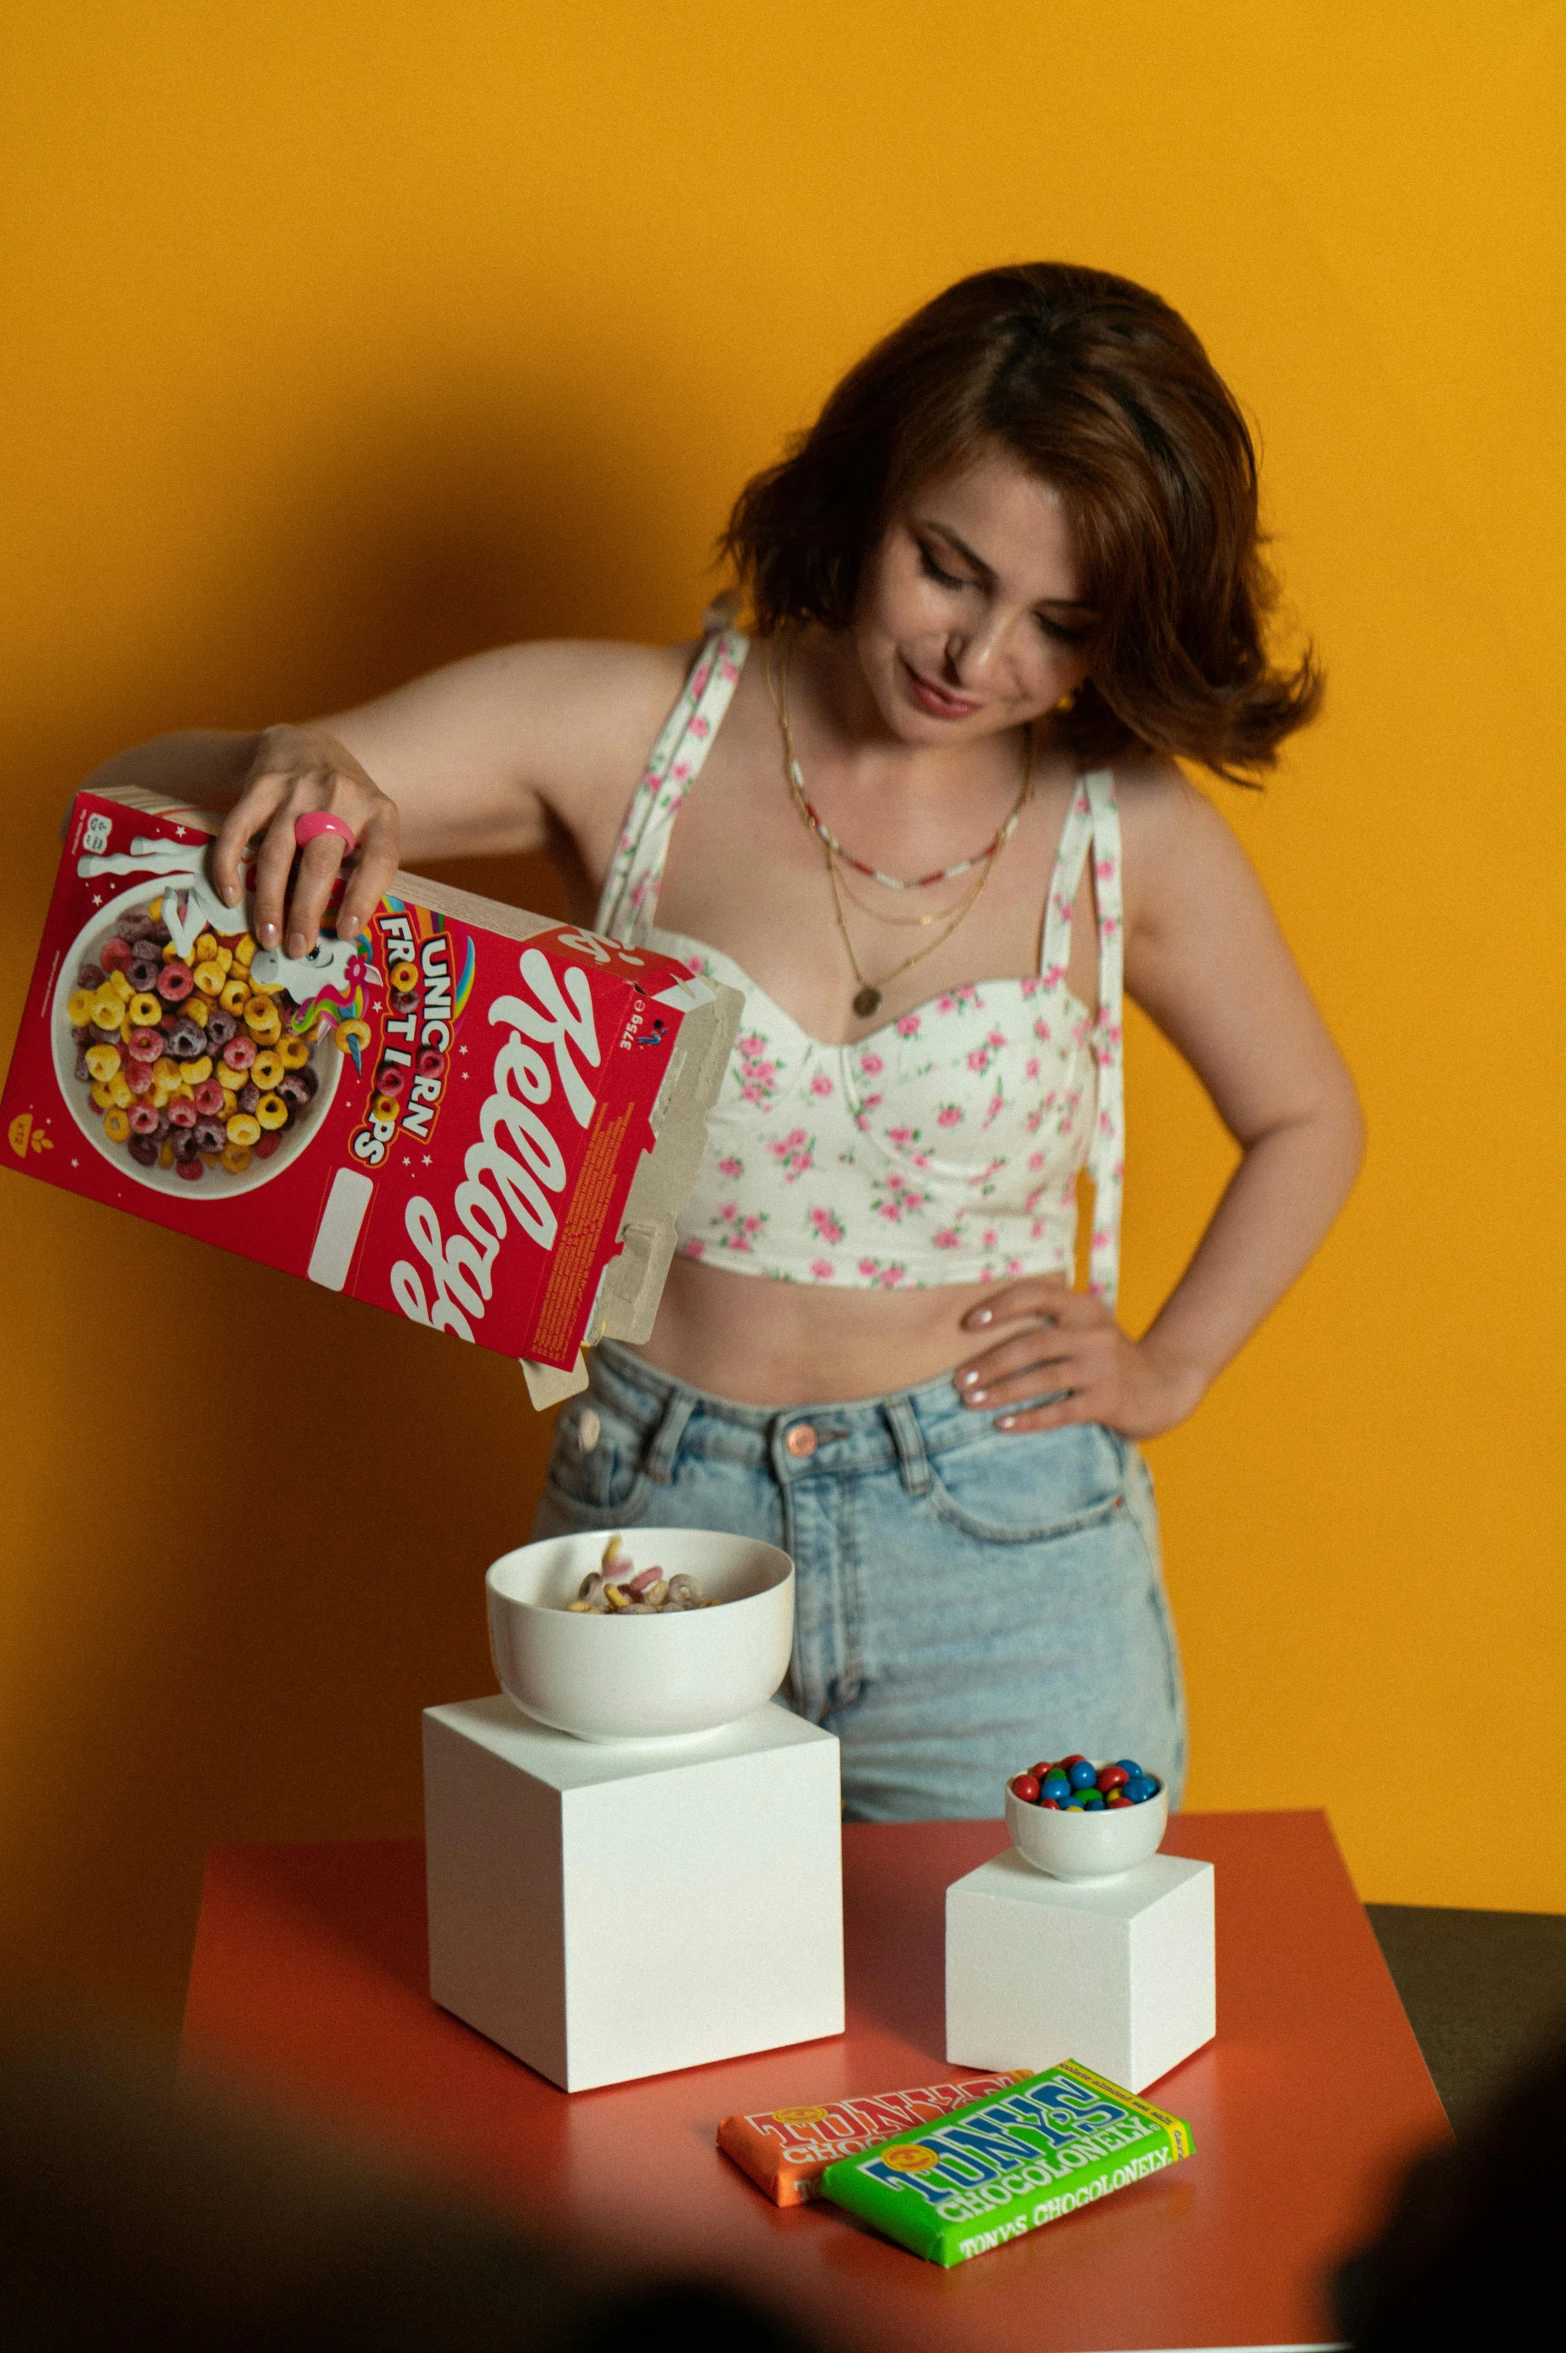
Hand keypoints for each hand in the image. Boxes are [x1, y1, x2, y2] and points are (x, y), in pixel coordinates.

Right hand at [211, 725, 399, 955]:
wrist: (304, 742)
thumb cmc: (343, 802)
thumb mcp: (369, 822)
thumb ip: (363, 863)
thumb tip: (342, 930)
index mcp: (379, 812)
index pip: (379, 860)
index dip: (364, 899)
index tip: (347, 934)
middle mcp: (341, 797)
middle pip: (320, 864)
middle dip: (306, 913)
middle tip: (296, 948)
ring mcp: (298, 790)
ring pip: (278, 855)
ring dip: (270, 902)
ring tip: (268, 937)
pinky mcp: (260, 786)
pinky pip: (238, 831)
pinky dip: (229, 866)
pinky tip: (230, 897)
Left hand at [953, 1281, 1207, 1439]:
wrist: (1166, 1385)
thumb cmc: (1109, 1358)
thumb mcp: (1086, 1328)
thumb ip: (1049, 1324)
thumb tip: (983, 1335)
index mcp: (1082, 1308)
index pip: (1036, 1295)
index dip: (1000, 1306)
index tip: (967, 1323)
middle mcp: (1092, 1333)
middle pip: (1033, 1343)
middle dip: (991, 1362)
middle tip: (959, 1379)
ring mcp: (1102, 1367)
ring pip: (1043, 1378)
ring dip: (1002, 1390)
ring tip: (972, 1401)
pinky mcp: (1108, 1400)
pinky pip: (1061, 1411)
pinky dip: (1029, 1418)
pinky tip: (1003, 1425)